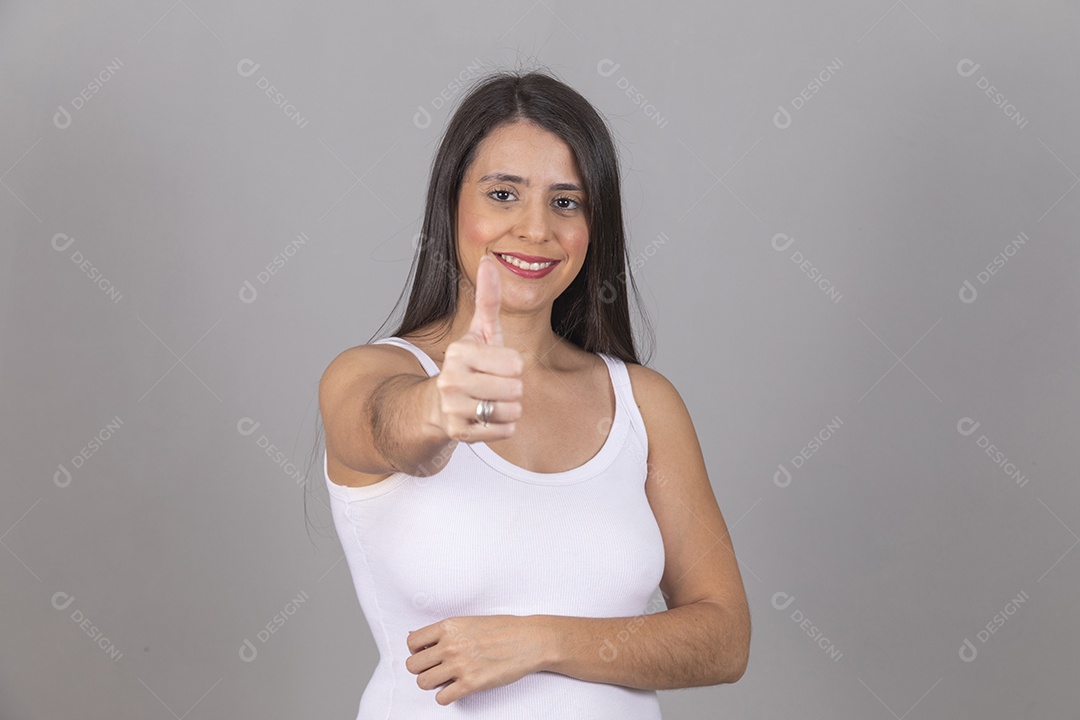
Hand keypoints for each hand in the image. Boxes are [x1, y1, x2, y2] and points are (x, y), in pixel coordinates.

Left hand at [405, 614, 548, 704]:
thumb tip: (424, 641)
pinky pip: (441, 698)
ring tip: (445, 680)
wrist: (529, 640)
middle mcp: (450, 645)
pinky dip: (445, 696)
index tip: (425, 654)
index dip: (416, 650)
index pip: (412, 642)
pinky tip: (456, 689)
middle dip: (422, 669)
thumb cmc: (504, 629)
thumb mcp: (470, 621)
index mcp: (448, 626)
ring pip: (423, 683)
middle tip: (434, 669)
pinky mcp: (470, 684)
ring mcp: (459, 665)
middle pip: (413, 665)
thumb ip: (447, 632)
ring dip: (432, 683)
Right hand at [434, 255, 523, 441]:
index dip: (512, 365)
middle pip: (515, 389)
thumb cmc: (469, 365)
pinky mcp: (458, 433)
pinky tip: (484, 418)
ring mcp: (453, 408)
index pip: (515, 363)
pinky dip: (502, 427)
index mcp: (460, 352)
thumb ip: (488, 299)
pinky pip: (504, 431)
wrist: (437, 405)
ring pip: (511, 411)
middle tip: (493, 386)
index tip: (494, 365)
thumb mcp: (480, 332)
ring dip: (508, 409)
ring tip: (489, 401)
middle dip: (512, 389)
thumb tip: (488, 259)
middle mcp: (451, 379)